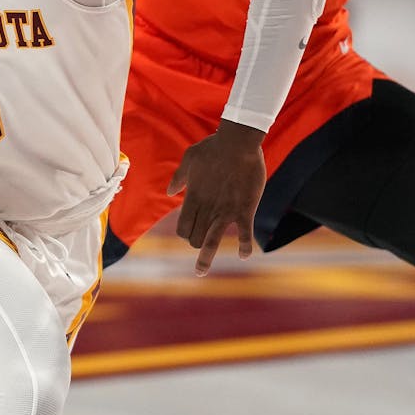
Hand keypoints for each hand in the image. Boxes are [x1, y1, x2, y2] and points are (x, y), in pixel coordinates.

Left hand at [168, 120, 266, 276]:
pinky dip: (244, 246)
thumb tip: (170, 192)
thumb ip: (179, 177)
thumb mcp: (189, 158)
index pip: (182, 227)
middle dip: (196, 244)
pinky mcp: (244, 209)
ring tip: (200, 272)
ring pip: (211, 242)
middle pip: (195, 238)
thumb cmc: (213, 147)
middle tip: (203, 243)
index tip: (191, 232)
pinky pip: (243, 234)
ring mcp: (225, 211)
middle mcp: (207, 208)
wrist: (237, 142)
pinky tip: (243, 255)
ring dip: (205, 259)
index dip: (184, 233)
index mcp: (193, 198)